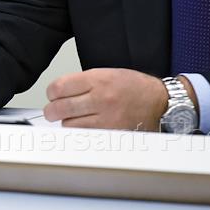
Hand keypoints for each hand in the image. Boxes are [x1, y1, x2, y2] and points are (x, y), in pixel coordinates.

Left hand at [43, 68, 167, 130]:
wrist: (159, 100)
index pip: (59, 88)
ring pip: (69, 125)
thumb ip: (82, 82)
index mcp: (97, 80)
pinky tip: (83, 126)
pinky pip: (85, 136)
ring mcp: (106, 118)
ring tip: (70, 118)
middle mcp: (100, 99)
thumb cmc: (134, 86)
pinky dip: (80, 132)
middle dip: (51, 110)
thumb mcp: (106, 73)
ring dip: (66, 122)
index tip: (52, 95)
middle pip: (60, 108)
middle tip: (52, 111)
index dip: (51, 92)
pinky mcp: (112, 133)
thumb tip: (59, 92)